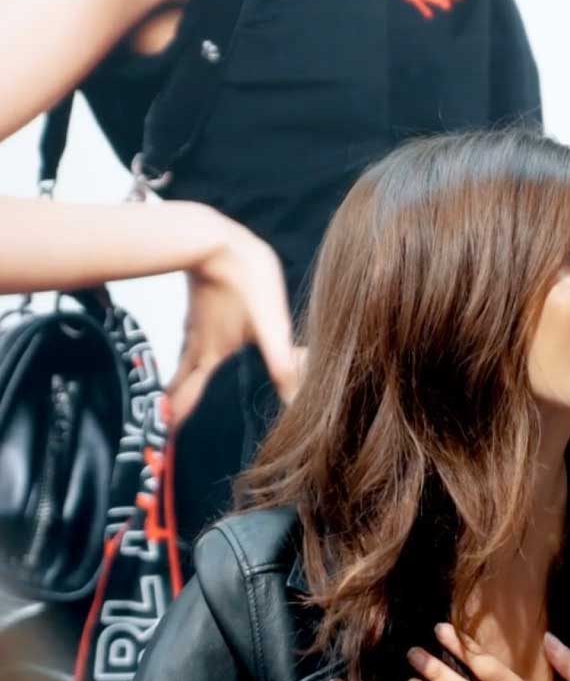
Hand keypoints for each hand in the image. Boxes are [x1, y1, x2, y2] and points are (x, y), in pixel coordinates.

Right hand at [168, 218, 305, 428]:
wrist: (214, 236)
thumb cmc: (244, 276)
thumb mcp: (270, 323)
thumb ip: (281, 362)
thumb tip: (297, 399)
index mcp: (208, 354)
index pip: (183, 398)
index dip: (172, 422)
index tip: (160, 445)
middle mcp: (196, 346)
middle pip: (178, 387)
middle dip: (172, 410)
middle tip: (164, 432)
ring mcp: (195, 328)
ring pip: (183, 366)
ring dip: (179, 387)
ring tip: (177, 404)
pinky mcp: (200, 311)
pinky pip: (191, 345)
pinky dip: (190, 361)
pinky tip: (205, 354)